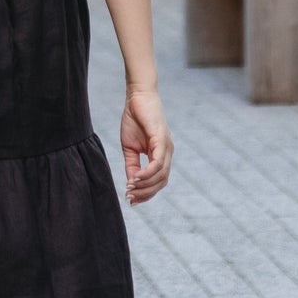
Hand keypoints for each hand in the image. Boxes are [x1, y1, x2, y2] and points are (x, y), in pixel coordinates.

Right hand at [120, 86, 171, 203]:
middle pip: (162, 182)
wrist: (137, 97)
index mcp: (161, 155)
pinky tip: (136, 177)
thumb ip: (132, 165)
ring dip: (145, 185)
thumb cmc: (134, 120)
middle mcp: (168, 153)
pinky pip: (158, 162)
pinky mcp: (162, 139)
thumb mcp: (130, 148)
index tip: (131, 200)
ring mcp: (166, 146)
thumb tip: (131, 183)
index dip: (146, 193)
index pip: (158, 181)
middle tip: (130, 198)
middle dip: (146, 193)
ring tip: (130, 188)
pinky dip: (147, 173)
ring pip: (161, 175)